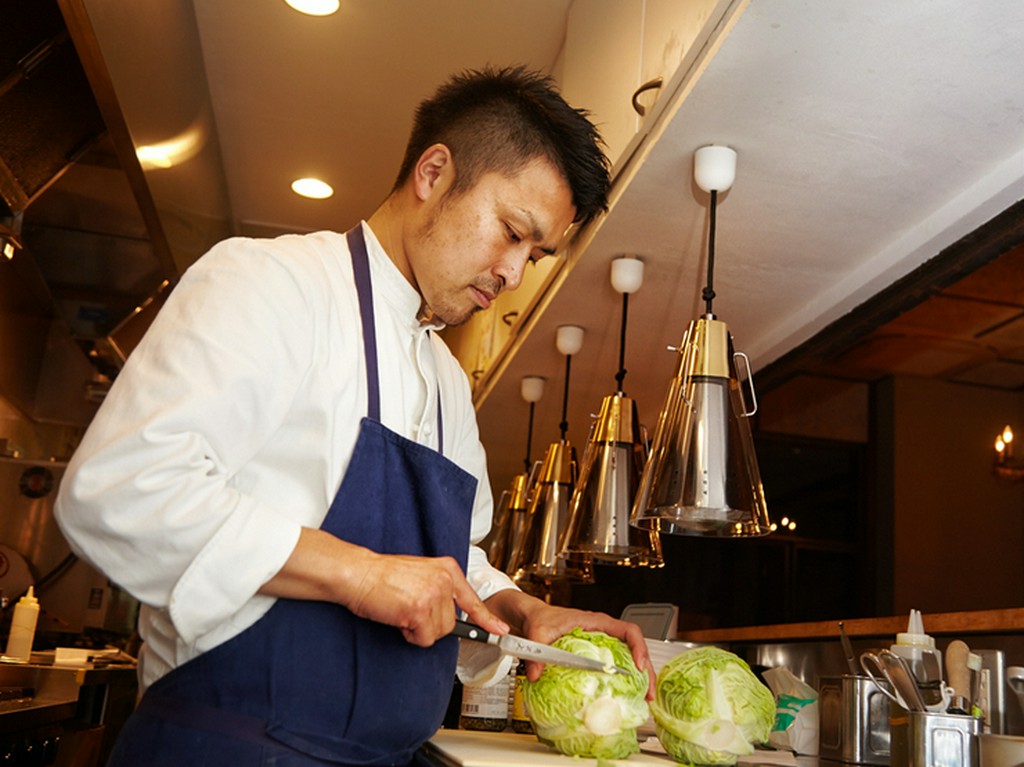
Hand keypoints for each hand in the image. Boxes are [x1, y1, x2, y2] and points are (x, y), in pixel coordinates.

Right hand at [344, 551, 509, 645]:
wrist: (359, 573)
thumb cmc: (382, 576)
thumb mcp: (420, 574)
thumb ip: (439, 589)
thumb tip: (453, 615)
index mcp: (447, 569)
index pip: (471, 599)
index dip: (486, 619)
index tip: (499, 630)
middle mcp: (444, 580)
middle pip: (450, 623)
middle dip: (430, 625)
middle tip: (409, 611)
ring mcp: (433, 595)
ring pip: (437, 633)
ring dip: (418, 630)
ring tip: (402, 611)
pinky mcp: (419, 610)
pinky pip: (422, 638)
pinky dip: (409, 635)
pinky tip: (398, 617)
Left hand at [485, 591, 655, 699]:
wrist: (532, 618)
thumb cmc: (541, 618)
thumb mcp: (538, 632)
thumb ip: (537, 652)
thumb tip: (536, 674)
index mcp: (596, 623)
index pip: (628, 630)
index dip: (638, 647)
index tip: (640, 666)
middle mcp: (603, 633)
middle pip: (635, 649)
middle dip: (646, 670)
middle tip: (647, 692)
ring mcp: (601, 645)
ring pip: (629, 659)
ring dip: (639, 678)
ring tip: (643, 698)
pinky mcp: (595, 656)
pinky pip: (616, 667)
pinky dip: (623, 681)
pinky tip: (624, 696)